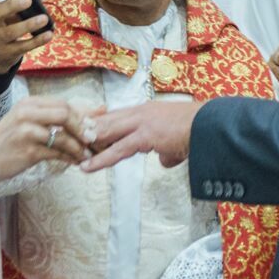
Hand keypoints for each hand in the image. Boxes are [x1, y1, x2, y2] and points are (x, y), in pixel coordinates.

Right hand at [0, 0, 51, 72]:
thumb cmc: (2, 27)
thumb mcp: (6, 15)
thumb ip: (19, 4)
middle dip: (12, 5)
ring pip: (11, 32)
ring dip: (28, 25)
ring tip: (43, 18)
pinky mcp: (8, 53)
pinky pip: (23, 46)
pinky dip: (37, 40)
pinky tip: (48, 34)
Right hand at [0, 97, 97, 180]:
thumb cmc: (9, 138)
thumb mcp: (27, 120)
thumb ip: (51, 116)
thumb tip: (85, 113)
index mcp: (30, 103)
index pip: (62, 103)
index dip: (81, 113)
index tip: (93, 124)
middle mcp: (28, 113)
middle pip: (65, 114)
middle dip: (82, 127)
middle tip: (91, 139)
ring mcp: (27, 132)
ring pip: (62, 136)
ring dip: (78, 147)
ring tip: (86, 154)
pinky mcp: (28, 151)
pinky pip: (56, 153)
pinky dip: (69, 158)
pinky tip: (74, 162)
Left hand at [81, 100, 200, 173]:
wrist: (211, 126)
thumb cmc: (198, 131)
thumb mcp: (178, 141)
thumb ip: (168, 151)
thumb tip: (164, 160)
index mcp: (148, 111)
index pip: (117, 116)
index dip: (100, 122)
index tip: (84, 128)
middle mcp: (141, 113)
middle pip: (107, 120)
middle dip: (88, 129)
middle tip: (68, 137)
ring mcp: (142, 123)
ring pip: (108, 132)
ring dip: (88, 142)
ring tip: (71, 151)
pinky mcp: (145, 136)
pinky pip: (118, 149)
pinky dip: (101, 158)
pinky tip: (87, 166)